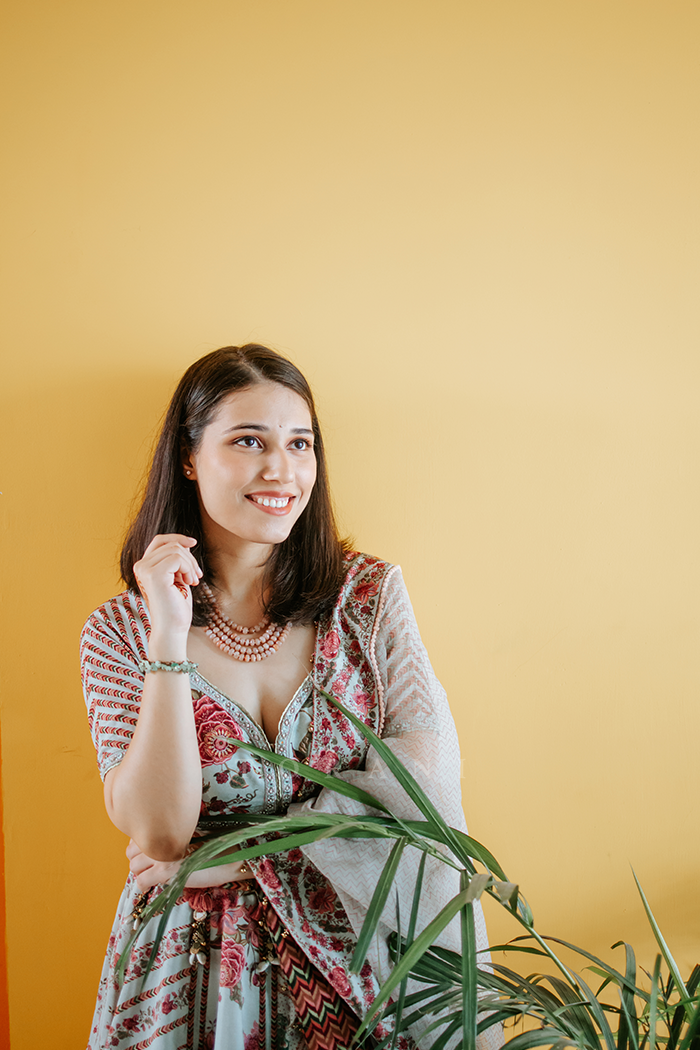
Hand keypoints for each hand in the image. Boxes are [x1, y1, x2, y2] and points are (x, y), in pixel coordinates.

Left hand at [126, 840, 253, 891]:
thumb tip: (153, 842)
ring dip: (142, 871)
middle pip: (131, 851)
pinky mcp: (166, 872)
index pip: (136, 835)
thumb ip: (171, 833)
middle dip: (139, 859)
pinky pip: (141, 882)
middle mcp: (161, 837)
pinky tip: (158, 882)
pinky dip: (146, 883)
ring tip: (156, 872)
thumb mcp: (191, 831)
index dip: (141, 845)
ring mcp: (162, 854)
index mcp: (167, 824)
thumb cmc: (216, 842)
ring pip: (133, 867)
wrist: (233, 854)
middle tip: (153, 864)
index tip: (152, 850)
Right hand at [133, 534, 202, 644]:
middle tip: (196, 576)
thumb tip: (185, 543)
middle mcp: (140, 566)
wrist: (172, 628)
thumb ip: (176, 560)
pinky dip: (189, 568)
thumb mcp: (177, 577)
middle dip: (189, 558)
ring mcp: (145, 569)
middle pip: (171, 544)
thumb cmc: (176, 606)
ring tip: (193, 581)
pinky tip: (190, 583)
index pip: (160, 541)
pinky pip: (177, 557)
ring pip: (176, 549)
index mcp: (144, 566)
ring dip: (191, 565)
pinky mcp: (154, 574)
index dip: (177, 538)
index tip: (193, 543)